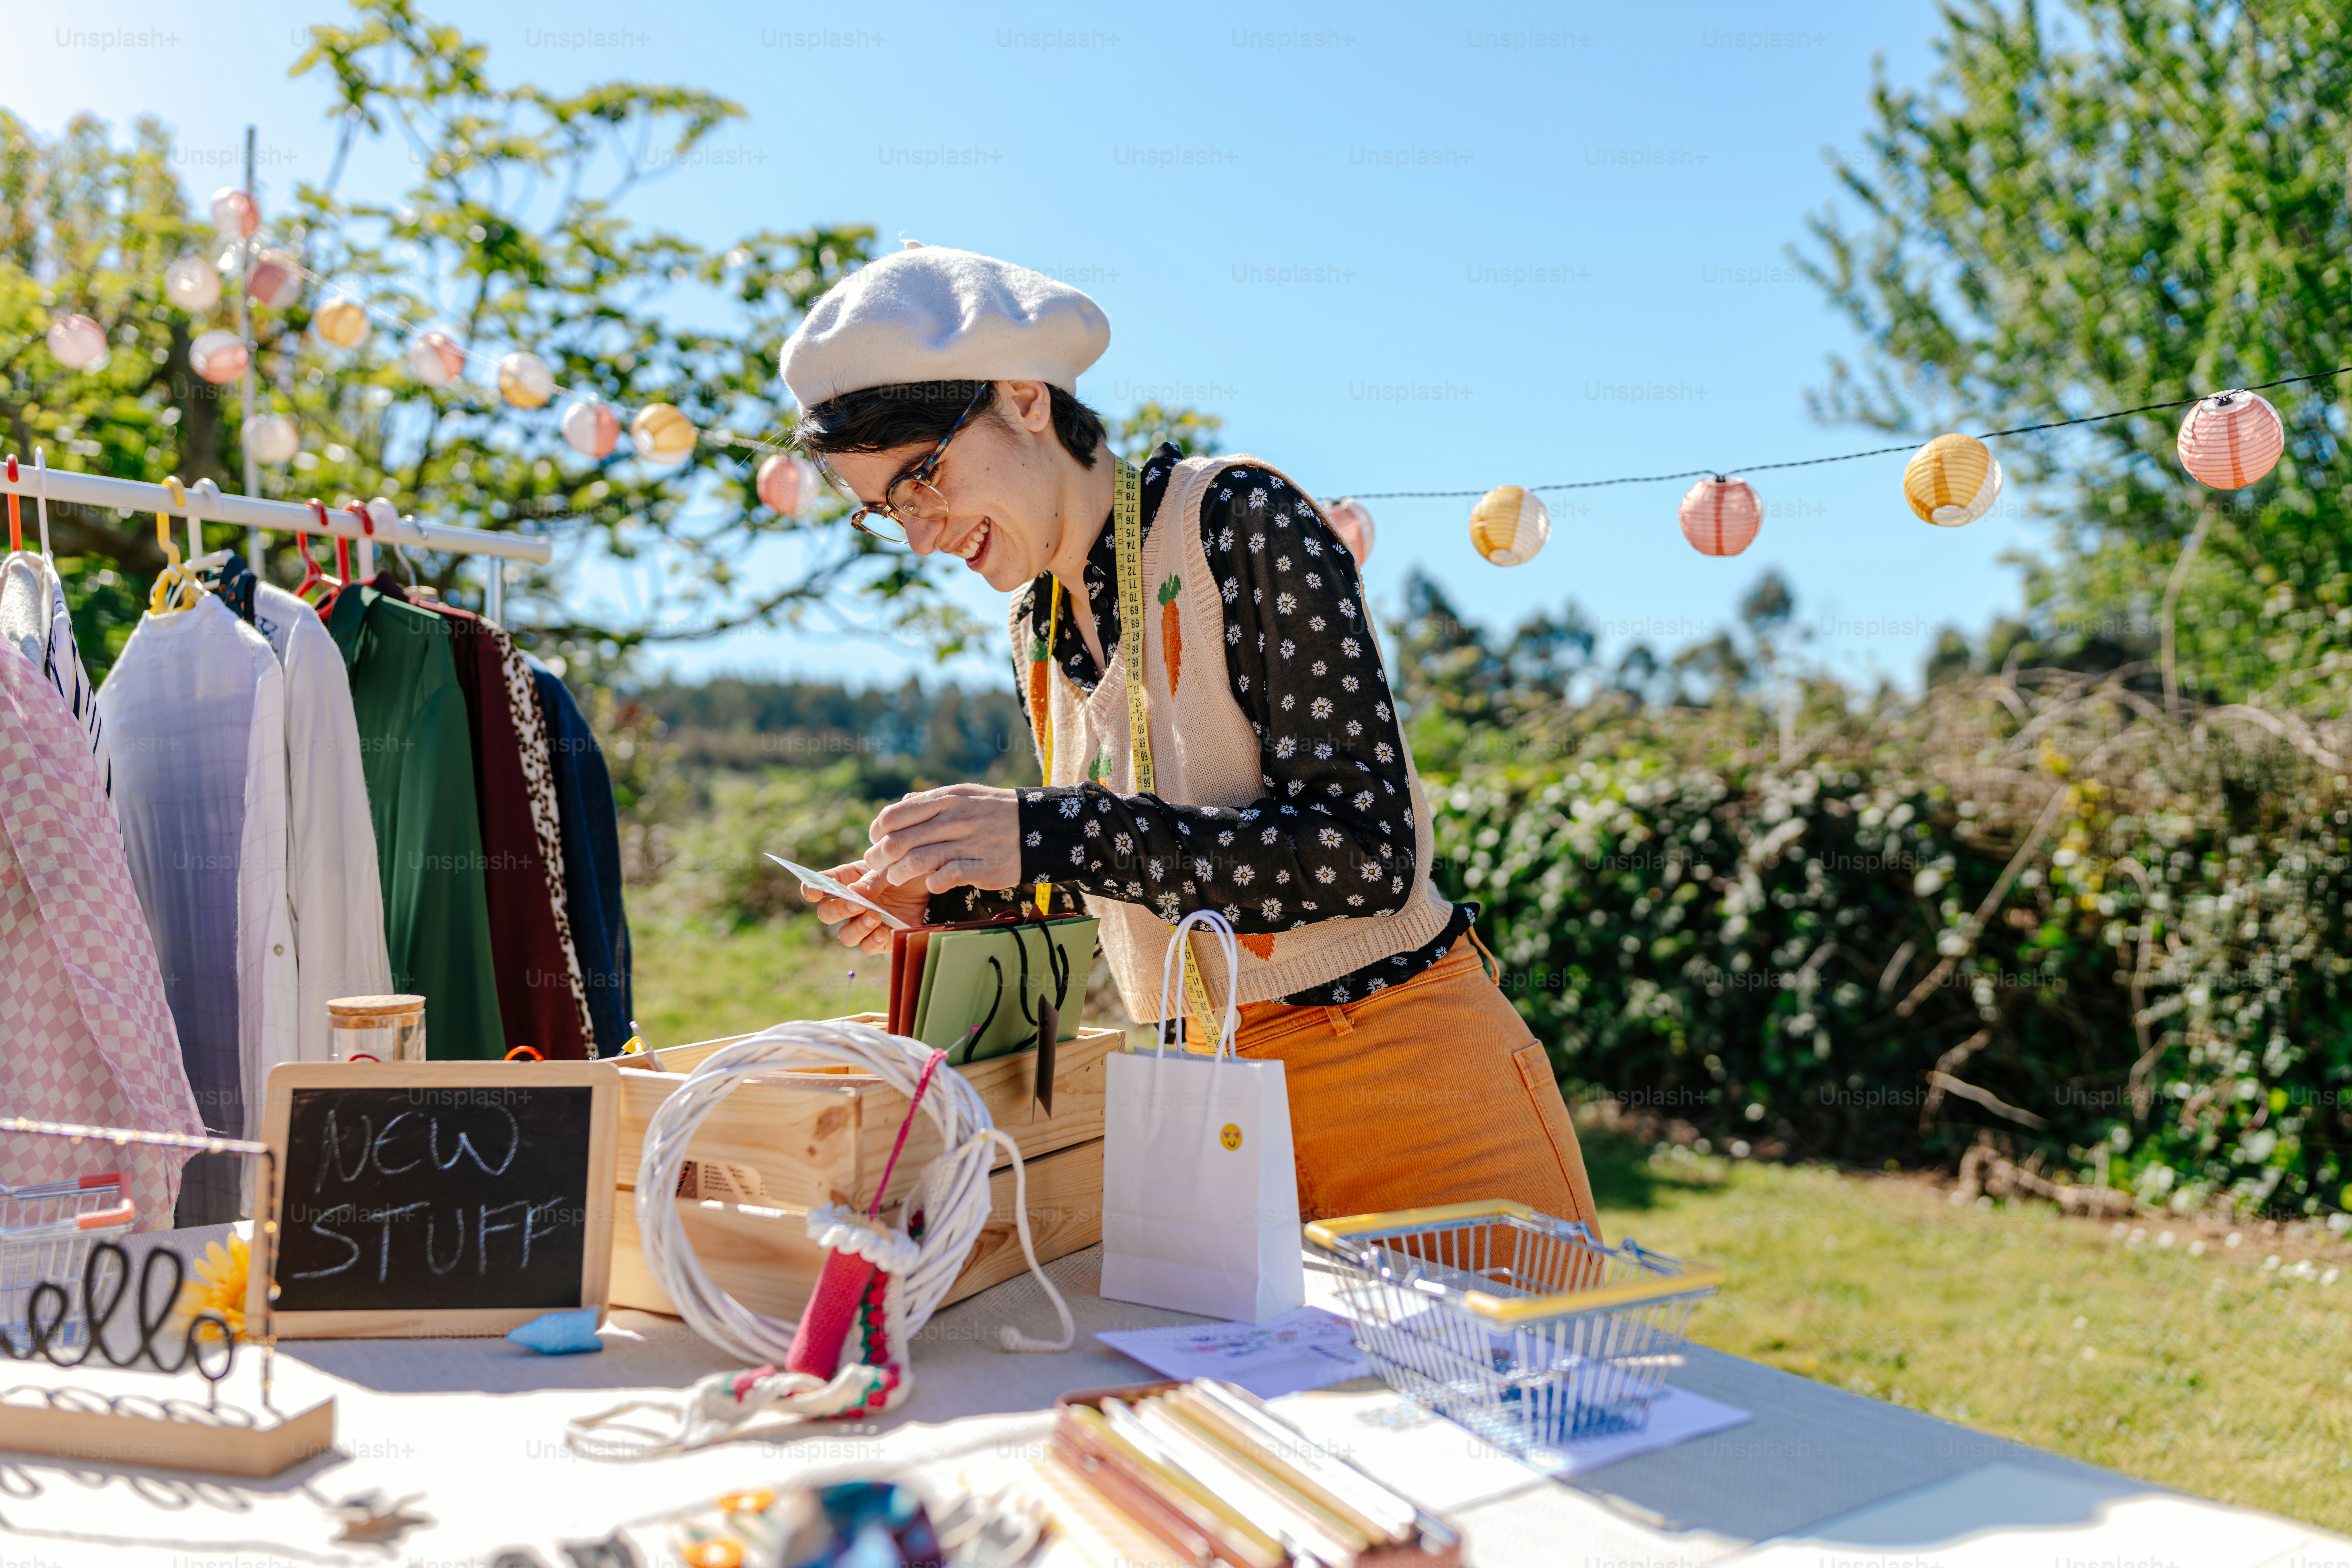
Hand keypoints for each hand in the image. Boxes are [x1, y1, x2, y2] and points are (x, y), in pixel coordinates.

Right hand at [800, 861, 928, 956]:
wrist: (932, 887)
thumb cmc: (906, 871)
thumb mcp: (892, 868)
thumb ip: (873, 880)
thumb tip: (854, 892)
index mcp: (847, 879)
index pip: (819, 885)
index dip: (811, 889)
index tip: (814, 892)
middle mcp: (850, 904)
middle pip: (827, 914)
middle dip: (838, 910)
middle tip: (858, 904)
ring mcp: (863, 923)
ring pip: (845, 935)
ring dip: (856, 928)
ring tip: (875, 917)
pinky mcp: (880, 939)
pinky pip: (867, 947)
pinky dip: (872, 941)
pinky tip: (884, 931)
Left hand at [867, 783, 1022, 895]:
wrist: (1039, 826)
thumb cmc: (993, 811)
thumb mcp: (963, 795)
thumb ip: (930, 801)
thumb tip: (900, 806)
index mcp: (947, 799)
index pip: (895, 815)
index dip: (877, 831)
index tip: (876, 841)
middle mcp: (955, 819)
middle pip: (900, 841)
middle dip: (880, 858)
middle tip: (875, 866)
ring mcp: (970, 844)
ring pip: (917, 861)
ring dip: (899, 873)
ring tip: (895, 877)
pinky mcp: (983, 868)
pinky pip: (946, 877)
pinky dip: (931, 883)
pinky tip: (930, 884)